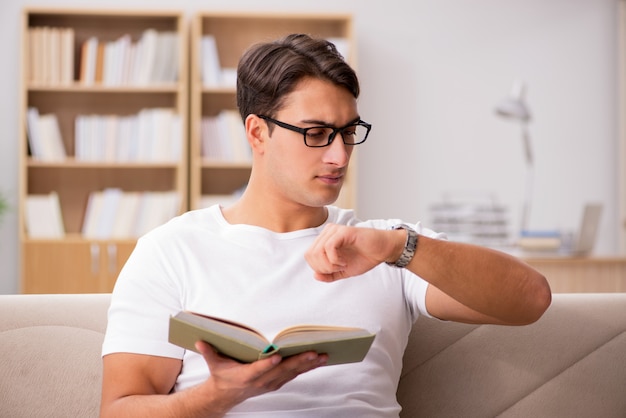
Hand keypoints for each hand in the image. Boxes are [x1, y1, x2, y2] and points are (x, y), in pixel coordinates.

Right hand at [195, 341, 327, 409]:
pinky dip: (307, 367)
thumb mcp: (214, 364)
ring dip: (308, 365)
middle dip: (299, 361)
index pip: (259, 369)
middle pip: (282, 371)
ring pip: (292, 373)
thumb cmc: (222, 375)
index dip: (268, 363)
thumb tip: (200, 340)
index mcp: (246, 375)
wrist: (226, 395)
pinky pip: (294, 374)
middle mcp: (261, 381)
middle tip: (314, 352)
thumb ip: (209, 351)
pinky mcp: (277, 382)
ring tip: (323, 355)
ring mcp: (271, 383)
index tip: (278, 355)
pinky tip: (318, 359)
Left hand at [305, 223, 403, 281]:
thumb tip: (315, 276)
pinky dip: (334, 259)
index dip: (319, 268)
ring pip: (317, 251)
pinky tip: (344, 262)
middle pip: (310, 254)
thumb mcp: (343, 271)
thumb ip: (329, 275)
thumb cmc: (364, 257)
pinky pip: (329, 247)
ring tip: (342, 265)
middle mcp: (328, 232)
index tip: (334, 270)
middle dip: (323, 267)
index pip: (309, 255)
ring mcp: (335, 230)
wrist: (383, 250)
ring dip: (329, 264)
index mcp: (325, 239)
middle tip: (338, 269)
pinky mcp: (344, 231)